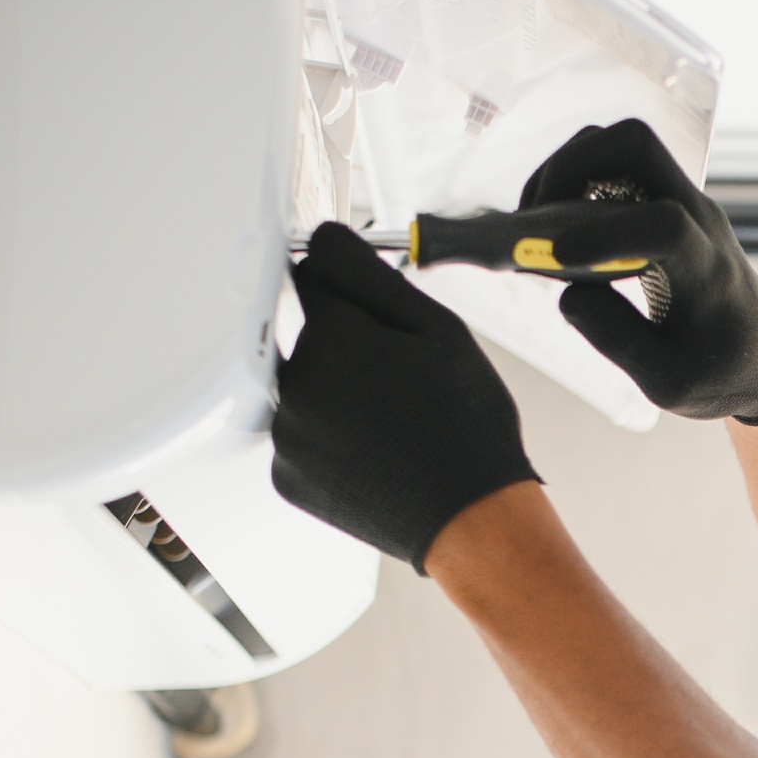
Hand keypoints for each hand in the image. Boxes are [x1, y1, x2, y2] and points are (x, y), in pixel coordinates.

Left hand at [272, 222, 538, 572]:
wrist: (470, 519)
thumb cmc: (466, 428)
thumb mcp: (438, 330)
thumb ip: (371, 275)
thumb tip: (323, 238)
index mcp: (335, 339)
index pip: (311, 273)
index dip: (348, 286)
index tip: (373, 310)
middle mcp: (297, 386)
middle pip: (308, 335)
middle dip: (347, 345)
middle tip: (402, 381)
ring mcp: (288, 436)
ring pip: (303, 386)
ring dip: (336, 392)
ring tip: (391, 422)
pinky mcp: (286, 477)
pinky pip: (299, 435)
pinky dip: (329, 437)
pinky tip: (373, 451)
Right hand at [518, 118, 757, 423]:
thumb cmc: (719, 370)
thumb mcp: (670, 383)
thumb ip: (619, 341)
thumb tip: (568, 295)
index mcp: (708, 271)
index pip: (665, 225)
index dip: (606, 232)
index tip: (556, 255)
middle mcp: (699, 219)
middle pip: (637, 146)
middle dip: (571, 167)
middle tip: (531, 218)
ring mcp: (683, 201)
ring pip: (622, 144)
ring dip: (567, 168)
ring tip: (532, 220)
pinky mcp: (664, 201)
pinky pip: (616, 165)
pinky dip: (575, 180)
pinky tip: (550, 224)